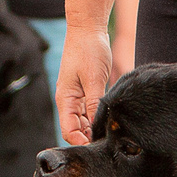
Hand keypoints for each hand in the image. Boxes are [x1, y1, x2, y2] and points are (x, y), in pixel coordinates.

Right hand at [58, 27, 114, 145]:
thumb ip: (94, 104)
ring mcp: (76, 96)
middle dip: (88, 137)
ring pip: (82, 121)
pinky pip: (88, 111)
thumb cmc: (89, 50)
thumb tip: (96, 127)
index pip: (69, 130)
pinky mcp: (84, 91)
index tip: (98, 146)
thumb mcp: (94, 79)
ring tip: (111, 131)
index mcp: (66, 99)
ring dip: (93, 128)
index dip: (81, 142)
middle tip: (109, 141)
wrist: (88, 29)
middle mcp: (68, 100)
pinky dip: (97, 117)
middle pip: (75, 129)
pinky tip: (109, 118)